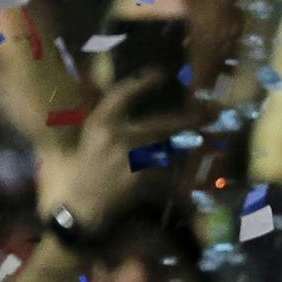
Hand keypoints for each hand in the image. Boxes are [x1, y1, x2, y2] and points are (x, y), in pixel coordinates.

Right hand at [35, 71, 196, 232]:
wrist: (77, 208)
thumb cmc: (73, 174)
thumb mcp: (82, 140)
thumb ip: (100, 125)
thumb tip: (119, 109)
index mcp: (99, 122)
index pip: (124, 93)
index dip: (143, 82)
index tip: (161, 73)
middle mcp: (118, 135)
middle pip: (160, 122)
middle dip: (186, 119)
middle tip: (207, 113)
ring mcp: (132, 157)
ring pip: (165, 147)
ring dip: (178, 147)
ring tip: (198, 140)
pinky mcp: (142, 178)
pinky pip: (163, 171)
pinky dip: (171, 173)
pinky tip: (181, 176)